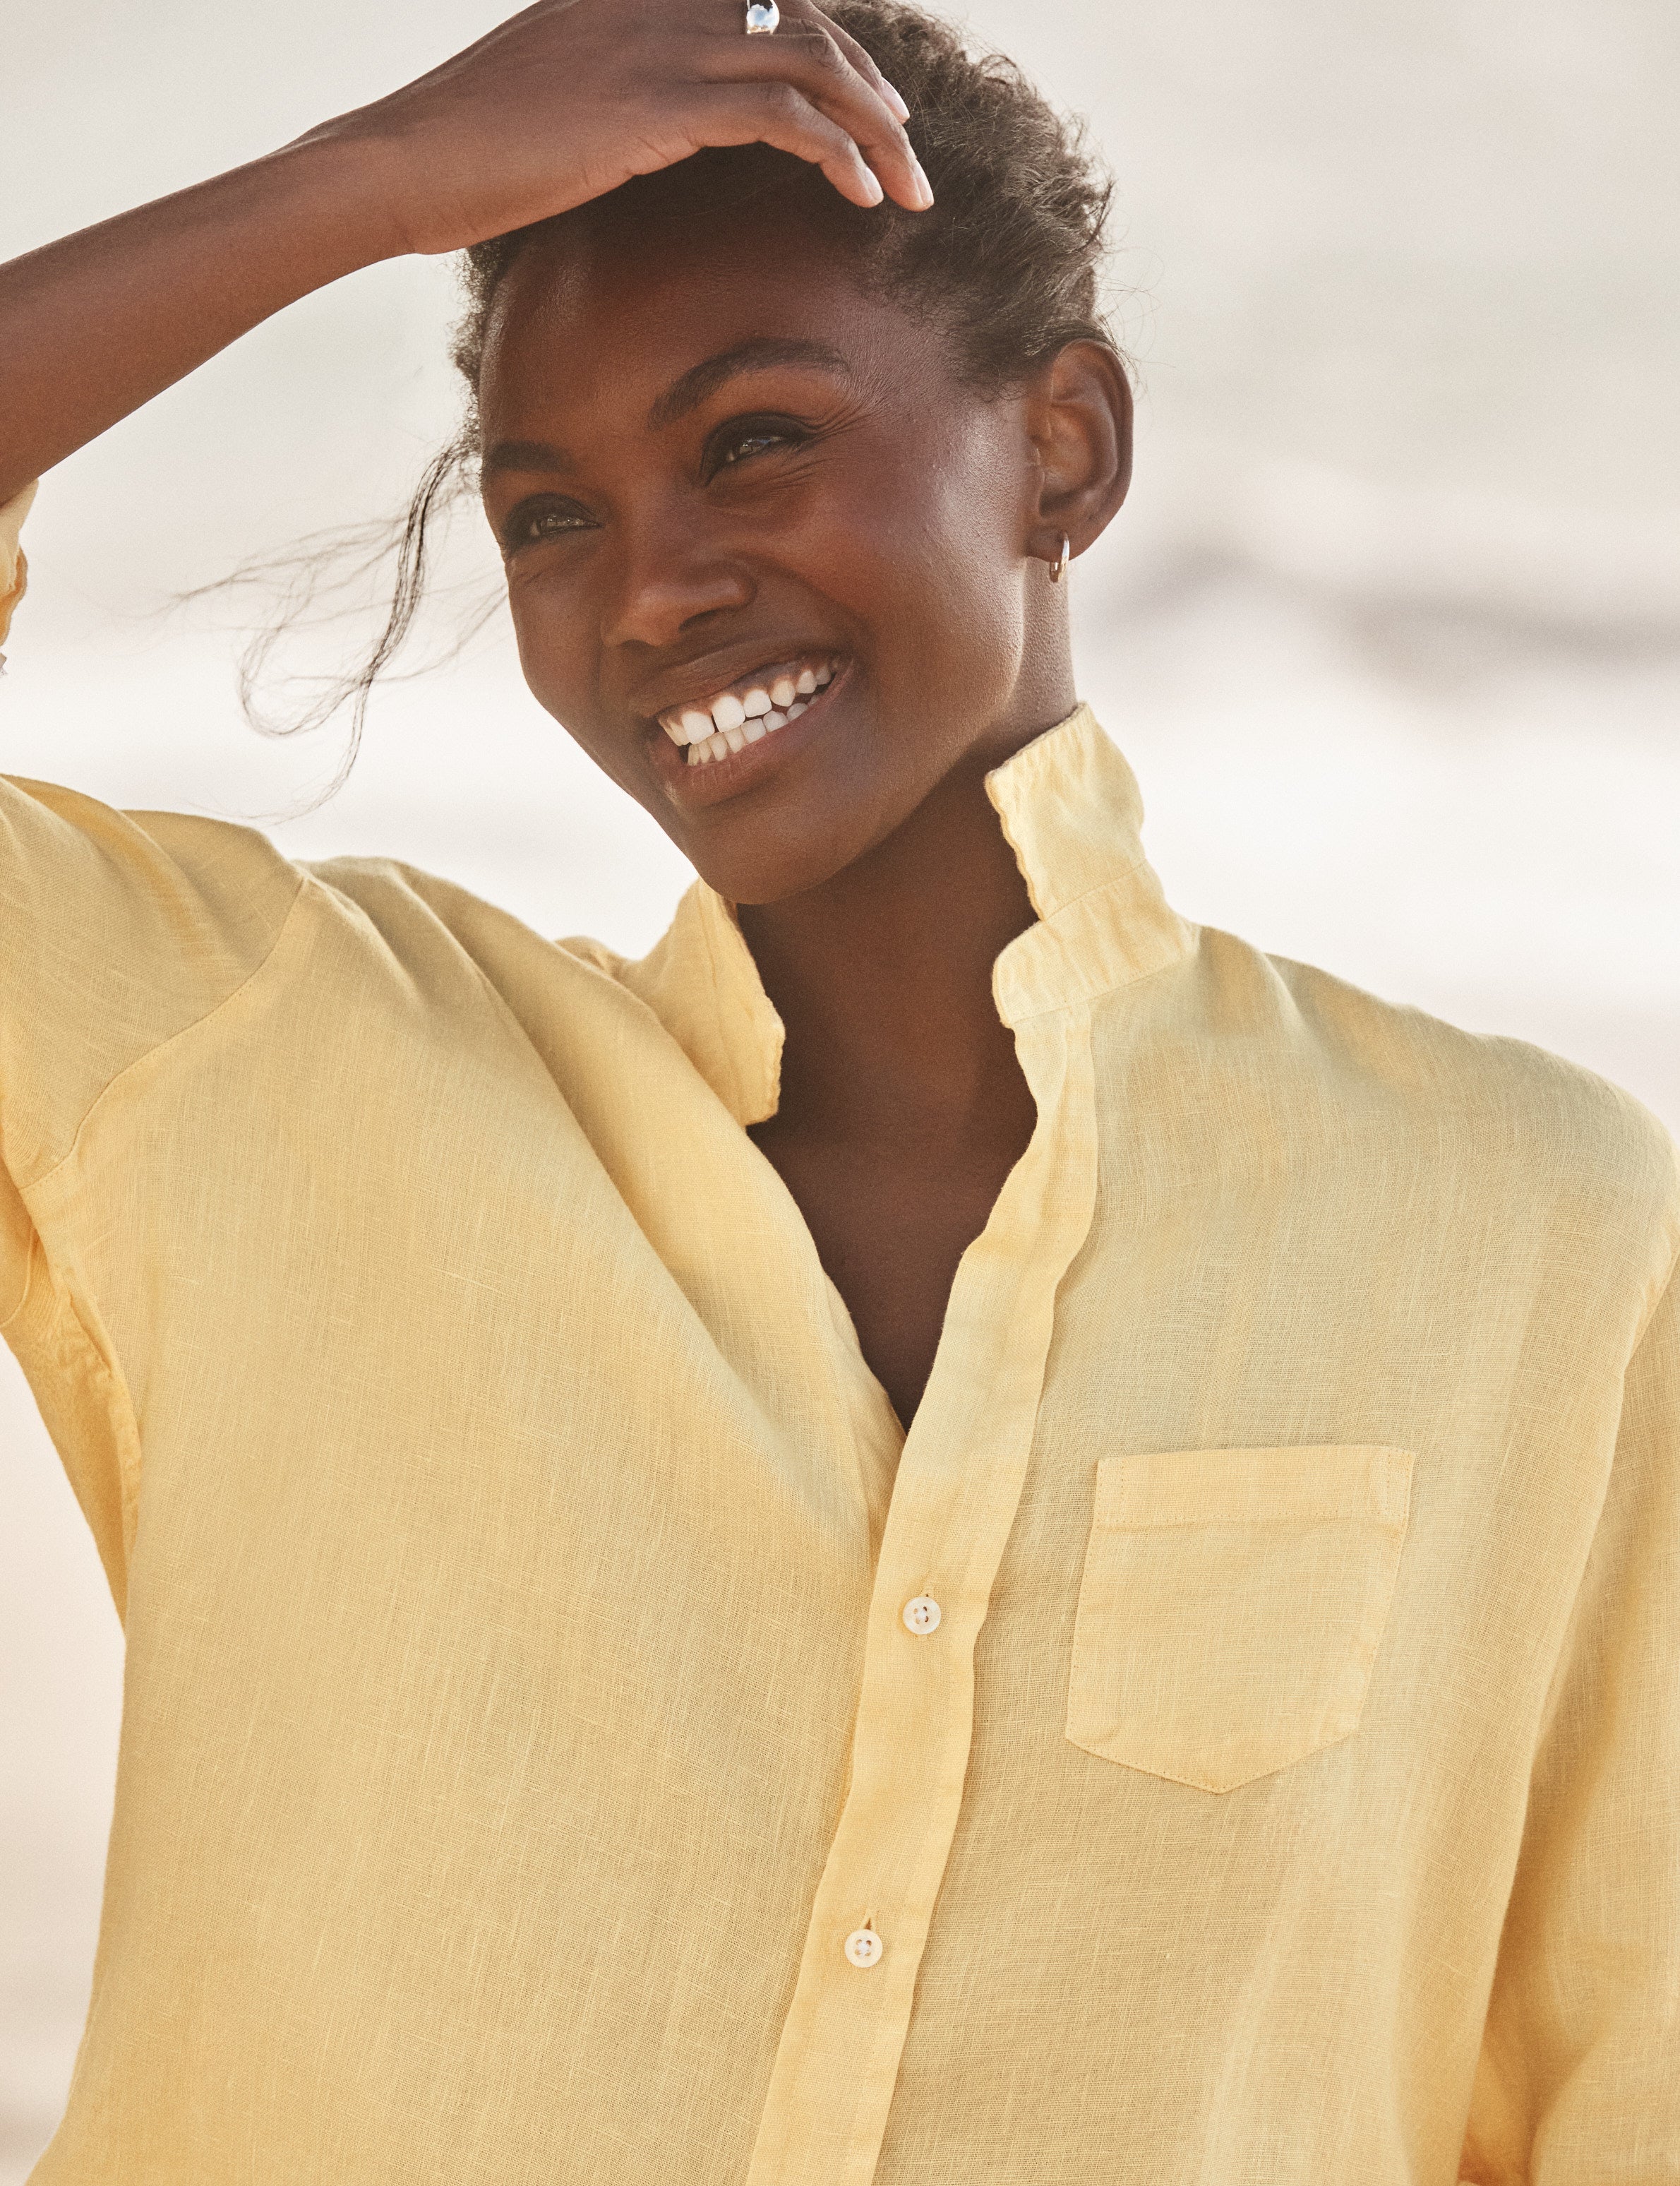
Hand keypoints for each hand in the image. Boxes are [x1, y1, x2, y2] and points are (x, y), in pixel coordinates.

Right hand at [313, 0, 933, 259]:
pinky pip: (784, 116)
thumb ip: (617, 88)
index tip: (866, 102)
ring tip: (908, 186)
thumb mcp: (553, 94)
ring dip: (878, 131)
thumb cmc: (465, 150)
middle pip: (806, 22)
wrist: (403, 161)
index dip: (831, 44)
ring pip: (814, 65)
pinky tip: (862, 196)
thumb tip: (650, 124)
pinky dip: (838, 155)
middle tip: (906, 148)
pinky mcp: (659, 104)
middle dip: (871, 88)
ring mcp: (660, 43)